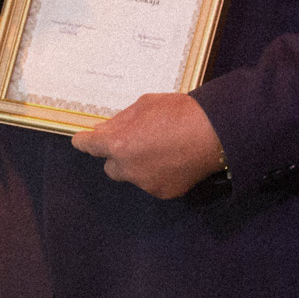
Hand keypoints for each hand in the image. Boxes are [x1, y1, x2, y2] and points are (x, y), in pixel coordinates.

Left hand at [71, 92, 223, 198]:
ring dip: (138, 164)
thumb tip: (102, 131)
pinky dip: (157, 174)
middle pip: (110, 166)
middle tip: (134, 141)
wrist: (216, 133)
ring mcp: (145, 183)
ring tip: (161, 149)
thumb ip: (119, 121)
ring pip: (132, 175)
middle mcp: (127, 168)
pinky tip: (173, 160)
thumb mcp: (144, 105)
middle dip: (116, 155)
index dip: (84, 142)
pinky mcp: (164, 192)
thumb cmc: (179, 112)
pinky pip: (152, 182)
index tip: (82, 140)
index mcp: (118, 145)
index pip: (89, 146)